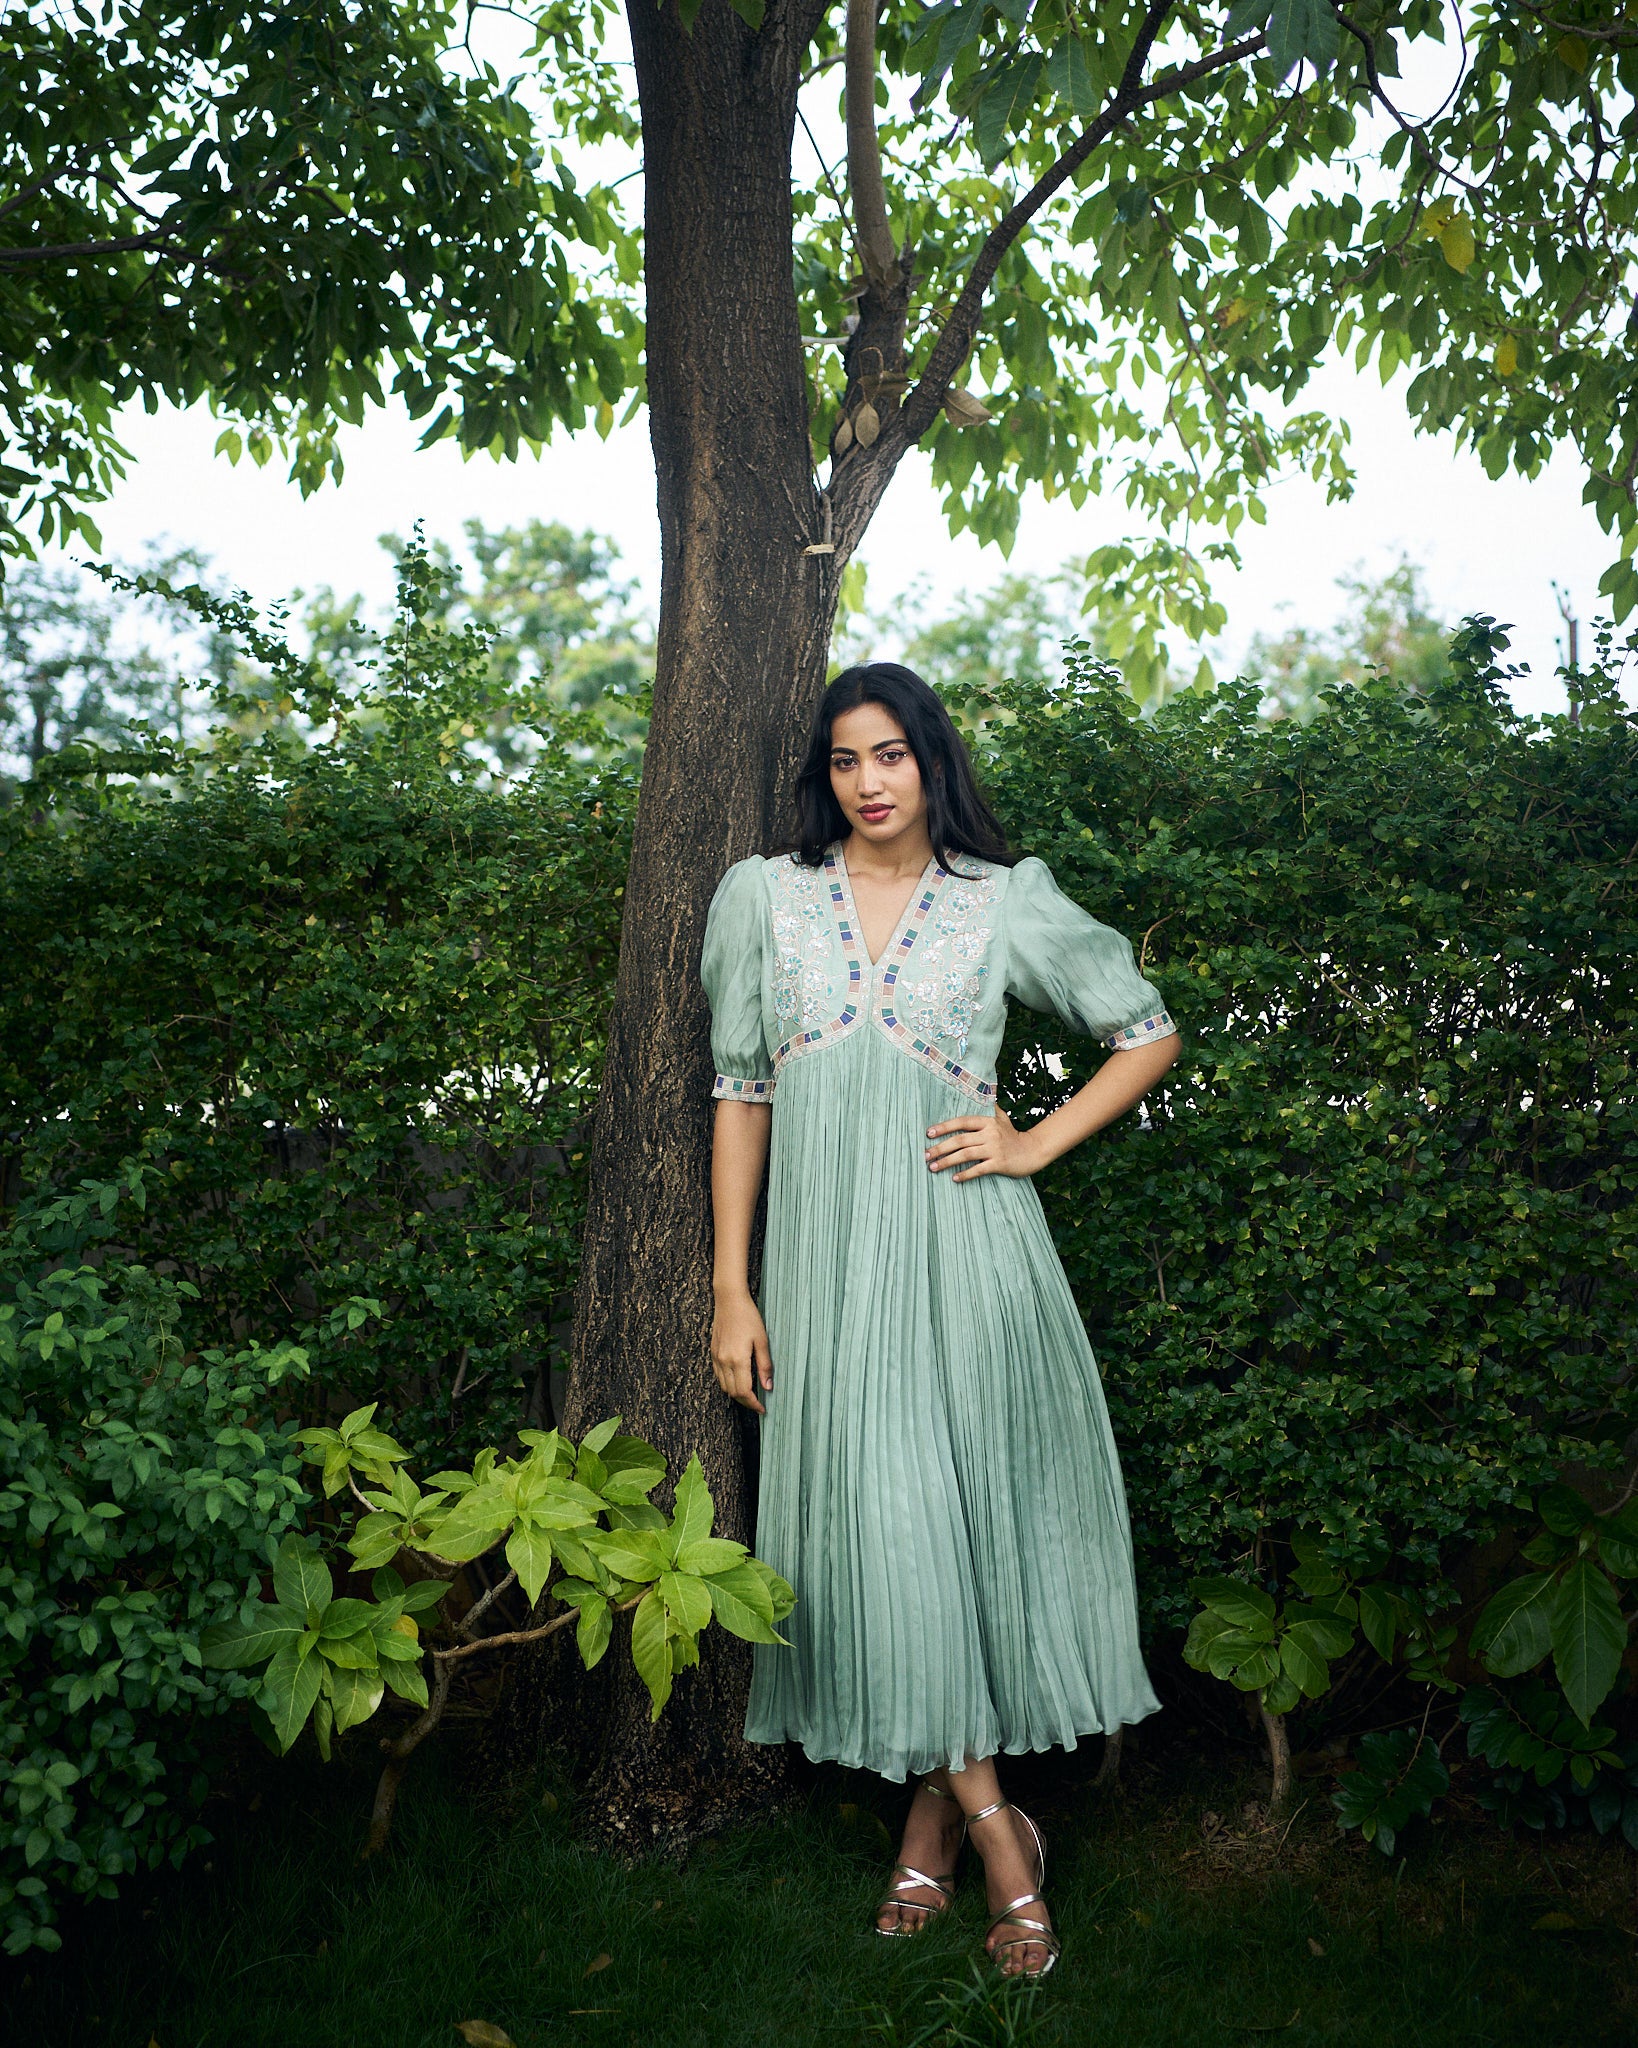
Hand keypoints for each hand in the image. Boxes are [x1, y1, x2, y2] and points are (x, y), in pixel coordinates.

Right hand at [711, 1289, 773, 1413]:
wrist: (729, 1300)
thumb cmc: (748, 1317)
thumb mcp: (762, 1341)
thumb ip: (765, 1366)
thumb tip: (768, 1387)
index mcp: (738, 1360)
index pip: (744, 1391)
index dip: (754, 1403)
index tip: (763, 1408)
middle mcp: (724, 1361)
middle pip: (733, 1393)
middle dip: (746, 1402)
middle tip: (758, 1404)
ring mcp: (716, 1357)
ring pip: (724, 1386)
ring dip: (736, 1395)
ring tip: (750, 1395)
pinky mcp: (713, 1353)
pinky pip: (718, 1376)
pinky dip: (728, 1384)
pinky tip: (738, 1381)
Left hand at [925, 1108, 1041, 1182]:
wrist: (1033, 1151)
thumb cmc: (1013, 1135)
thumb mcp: (1002, 1118)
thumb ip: (989, 1109)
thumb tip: (978, 1094)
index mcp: (988, 1121)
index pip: (962, 1122)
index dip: (944, 1127)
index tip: (929, 1133)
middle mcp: (990, 1134)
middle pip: (960, 1140)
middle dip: (940, 1148)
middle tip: (926, 1155)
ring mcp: (994, 1149)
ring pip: (966, 1155)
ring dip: (947, 1162)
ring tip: (933, 1167)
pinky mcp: (999, 1164)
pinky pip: (978, 1169)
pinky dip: (965, 1174)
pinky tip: (954, 1178)